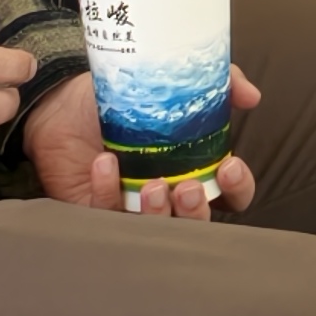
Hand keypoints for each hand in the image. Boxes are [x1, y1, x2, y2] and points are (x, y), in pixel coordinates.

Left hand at [23, 67, 260, 218]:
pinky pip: (107, 217)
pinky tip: (105, 164)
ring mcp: (133, 207)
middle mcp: (168, 193)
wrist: (62, 99)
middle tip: (186, 187)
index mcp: (194, 167)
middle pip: (198, 224)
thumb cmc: (122, 95)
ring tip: (150, 184)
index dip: (237, 188)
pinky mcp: (96, 211)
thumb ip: (218, 84)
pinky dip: (107, 194)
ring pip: (157, 233)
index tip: (230, 166)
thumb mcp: (172, 83)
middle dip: (196, 212)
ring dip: (158, 215)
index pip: (231, 194)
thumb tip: (252, 97)